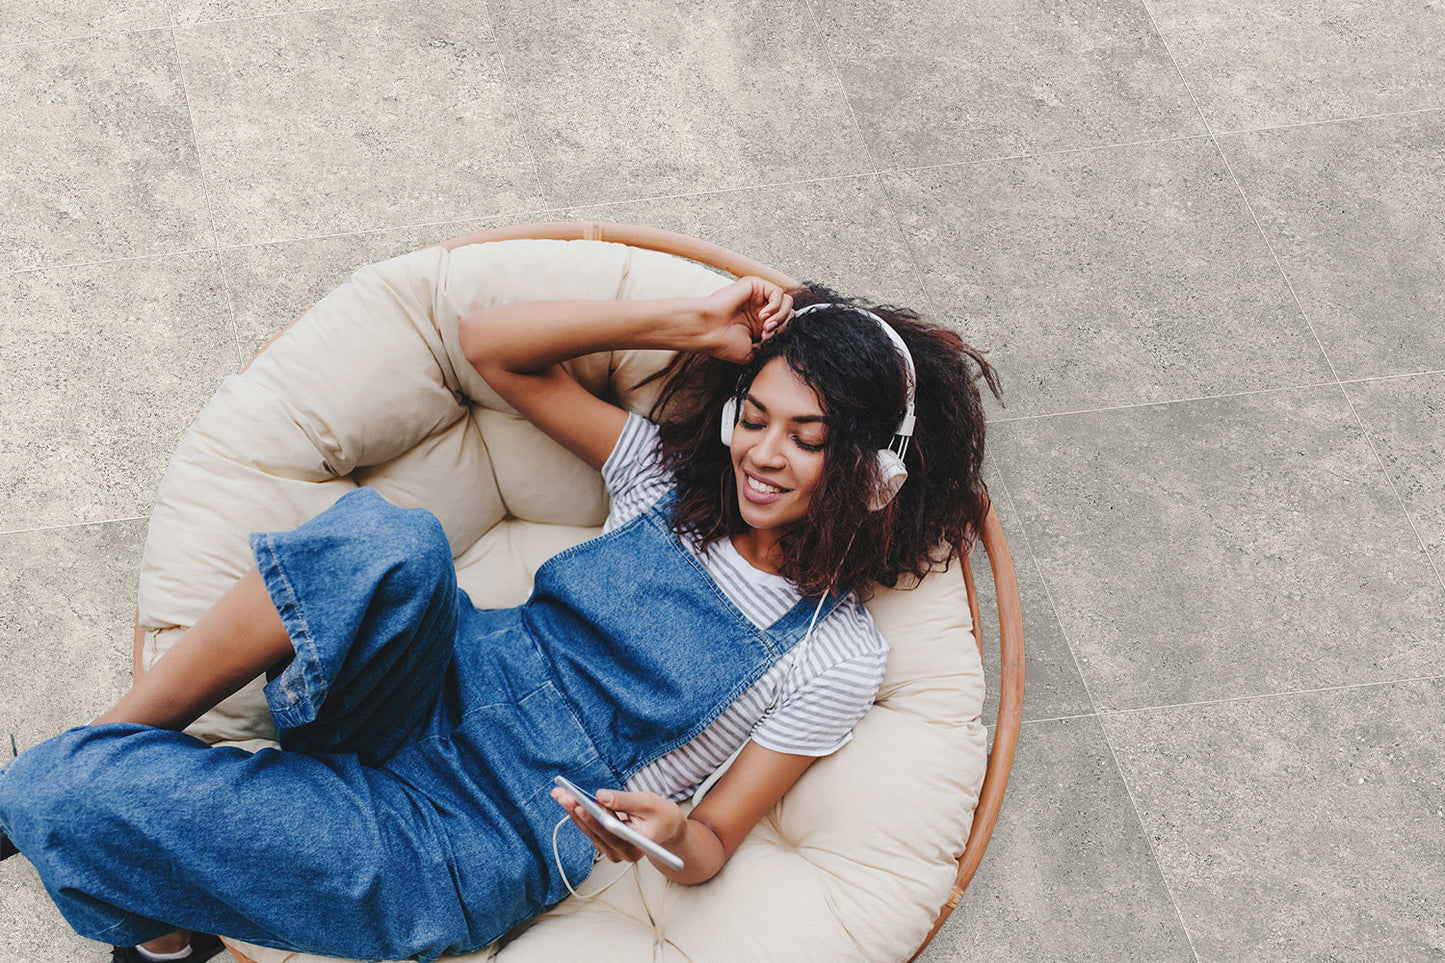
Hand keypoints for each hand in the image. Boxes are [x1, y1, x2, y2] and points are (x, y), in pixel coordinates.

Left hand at [551, 786, 686, 863]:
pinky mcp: (604, 843)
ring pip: (588, 830)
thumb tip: (600, 796)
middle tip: (564, 795)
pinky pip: (588, 828)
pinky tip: (568, 799)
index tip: (581, 807)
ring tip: (560, 793)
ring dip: (573, 811)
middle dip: (578, 811)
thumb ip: (623, 800)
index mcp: (637, 847)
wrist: (664, 824)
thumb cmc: (659, 813)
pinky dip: (578, 812)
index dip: (595, 821)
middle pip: (595, 832)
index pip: (612, 834)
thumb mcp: (646, 802)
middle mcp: (622, 853)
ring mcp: (611, 850)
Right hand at [696, 277, 793, 363]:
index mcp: (760, 324)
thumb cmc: (724, 342)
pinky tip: (763, 315)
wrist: (708, 331)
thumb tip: (787, 337)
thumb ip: (772, 343)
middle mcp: (760, 309)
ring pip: (786, 301)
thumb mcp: (754, 351)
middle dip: (782, 325)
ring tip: (765, 325)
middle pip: (789, 312)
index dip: (783, 333)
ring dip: (780, 316)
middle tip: (767, 333)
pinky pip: (778, 292)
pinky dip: (775, 305)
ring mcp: (758, 296)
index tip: (768, 341)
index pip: (786, 323)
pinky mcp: (755, 285)